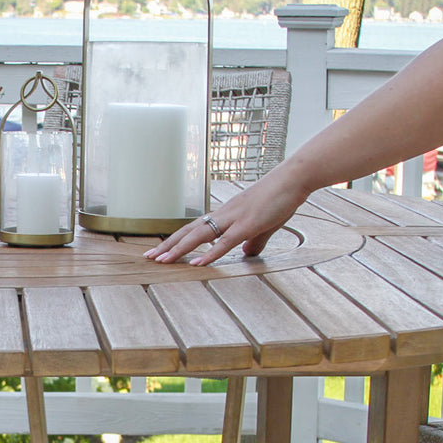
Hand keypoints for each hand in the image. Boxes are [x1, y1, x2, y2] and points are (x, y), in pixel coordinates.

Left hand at [144, 170, 308, 264]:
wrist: (293, 179)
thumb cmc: (279, 198)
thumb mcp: (264, 225)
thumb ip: (254, 242)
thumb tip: (247, 254)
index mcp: (226, 214)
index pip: (194, 228)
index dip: (176, 240)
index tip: (161, 250)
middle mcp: (224, 215)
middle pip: (189, 231)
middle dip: (169, 245)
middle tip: (150, 257)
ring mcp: (234, 219)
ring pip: (200, 236)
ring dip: (180, 249)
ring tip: (164, 261)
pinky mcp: (248, 224)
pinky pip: (225, 241)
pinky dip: (210, 253)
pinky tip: (197, 263)